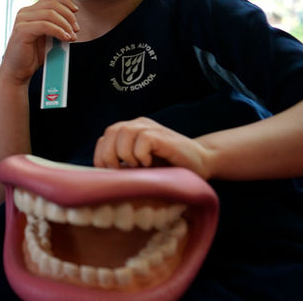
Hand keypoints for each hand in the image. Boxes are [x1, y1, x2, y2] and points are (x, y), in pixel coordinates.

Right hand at [0, 0, 78, 84]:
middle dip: (68, 15)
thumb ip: (56, 25)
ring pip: (50, 13)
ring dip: (65, 24)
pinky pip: (45, 25)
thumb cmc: (32, 55)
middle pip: (52, 3)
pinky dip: (58, 31)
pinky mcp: (22, 30)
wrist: (18, 71)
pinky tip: (65, 38)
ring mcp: (22, 20)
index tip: (76, 12)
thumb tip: (73, 19)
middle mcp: (25, 13)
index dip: (66, 2)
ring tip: (72, 36)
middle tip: (76, 29)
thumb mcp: (48, 37)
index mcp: (31, 11)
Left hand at [94, 117, 212, 178]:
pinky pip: (143, 139)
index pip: (104, 138)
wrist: (201, 163)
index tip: (110, 174)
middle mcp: (138, 125)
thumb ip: (123, 165)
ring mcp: (150, 128)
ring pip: (123, 132)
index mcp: (129, 131)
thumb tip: (101, 177)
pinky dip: (141, 154)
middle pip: (110, 132)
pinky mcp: (162, 135)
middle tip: (123, 172)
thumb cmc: (169, 168)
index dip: (101, 157)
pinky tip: (149, 164)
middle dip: (110, 156)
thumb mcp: (140, 167)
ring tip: (139, 167)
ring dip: (126, 154)